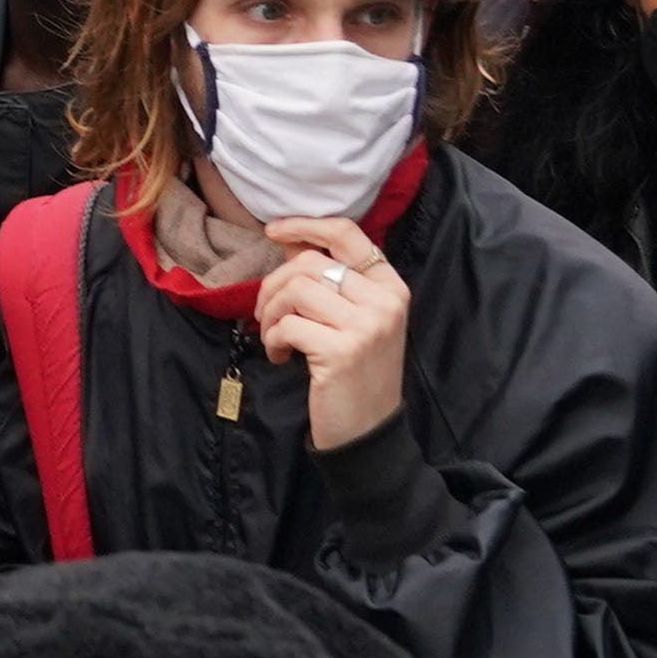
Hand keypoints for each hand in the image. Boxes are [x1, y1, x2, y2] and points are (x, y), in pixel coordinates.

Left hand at [257, 217, 411, 451]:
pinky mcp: (342, 352)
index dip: (305, 225)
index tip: (274, 231)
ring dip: (270, 314)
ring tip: (274, 337)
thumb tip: (288, 240)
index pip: (348, 233)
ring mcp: (366, 326)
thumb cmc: (355, 373)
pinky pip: (288, 325)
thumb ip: (328, 280)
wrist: (367, 432)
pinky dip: (273, 340)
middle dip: (274, 285)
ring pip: (295, 290)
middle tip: (265, 314)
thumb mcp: (352, 320)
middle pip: (310, 263)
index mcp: (391, 287)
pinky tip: (281, 357)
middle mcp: (385, 302)